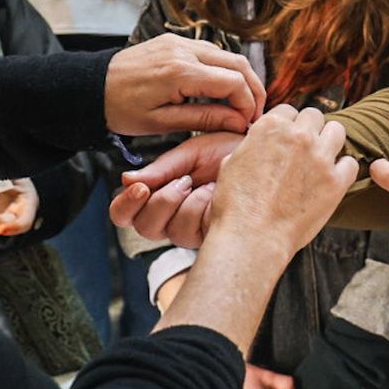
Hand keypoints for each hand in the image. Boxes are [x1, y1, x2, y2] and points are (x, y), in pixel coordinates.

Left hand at [0, 179, 38, 237]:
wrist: (9, 174)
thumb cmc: (14, 174)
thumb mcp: (11, 174)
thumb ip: (1, 179)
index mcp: (26, 203)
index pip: (24, 221)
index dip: (13, 227)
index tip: (0, 229)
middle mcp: (14, 215)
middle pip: (0, 226)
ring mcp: (0, 219)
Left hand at [103, 35, 266, 136]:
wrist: (90, 87)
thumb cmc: (121, 110)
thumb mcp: (162, 123)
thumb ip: (204, 119)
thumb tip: (239, 121)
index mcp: (180, 72)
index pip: (233, 82)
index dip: (248, 103)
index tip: (248, 123)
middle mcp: (184, 49)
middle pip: (238, 63)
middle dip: (253, 89)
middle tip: (255, 113)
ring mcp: (179, 41)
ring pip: (227, 54)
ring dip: (240, 78)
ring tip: (241, 104)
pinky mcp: (174, 40)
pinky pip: (210, 51)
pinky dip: (224, 69)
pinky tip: (222, 89)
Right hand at [109, 131, 243, 239]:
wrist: (263, 154)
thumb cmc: (228, 152)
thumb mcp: (192, 153)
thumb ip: (162, 168)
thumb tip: (125, 178)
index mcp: (162, 195)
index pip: (126, 213)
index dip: (125, 204)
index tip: (139, 186)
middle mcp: (174, 217)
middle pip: (144, 228)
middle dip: (159, 204)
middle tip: (181, 181)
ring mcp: (194, 229)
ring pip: (171, 231)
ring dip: (186, 203)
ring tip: (201, 182)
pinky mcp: (214, 235)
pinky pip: (195, 230)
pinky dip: (202, 206)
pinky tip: (216, 192)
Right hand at [207, 105, 357, 258]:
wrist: (252, 237)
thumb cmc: (235, 206)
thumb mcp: (231, 164)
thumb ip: (251, 146)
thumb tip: (257, 144)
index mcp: (271, 127)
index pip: (289, 110)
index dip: (287, 125)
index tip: (286, 140)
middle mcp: (298, 136)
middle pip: (314, 116)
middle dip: (309, 130)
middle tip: (303, 149)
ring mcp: (320, 157)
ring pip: (337, 131)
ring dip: (330, 141)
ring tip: (322, 158)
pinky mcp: (336, 181)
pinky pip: (351, 163)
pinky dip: (343, 170)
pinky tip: (333, 179)